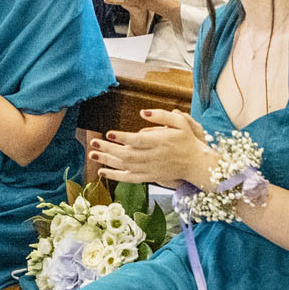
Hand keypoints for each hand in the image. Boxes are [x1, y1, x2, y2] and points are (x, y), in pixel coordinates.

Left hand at [89, 108, 214, 187]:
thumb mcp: (180, 122)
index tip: (109, 133)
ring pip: (125, 166)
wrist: (196, 164)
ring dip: (107, 161)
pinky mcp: (149, 177)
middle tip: (93, 143)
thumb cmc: (187, 140)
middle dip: (109, 150)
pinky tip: (102, 171)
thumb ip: (162, 115)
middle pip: (127, 154)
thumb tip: (143, 111)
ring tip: (92, 155)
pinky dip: (115, 176)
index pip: (138, 141)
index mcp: (160, 142)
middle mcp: (153, 157)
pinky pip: (129, 178)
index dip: (123, 138)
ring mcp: (150, 169)